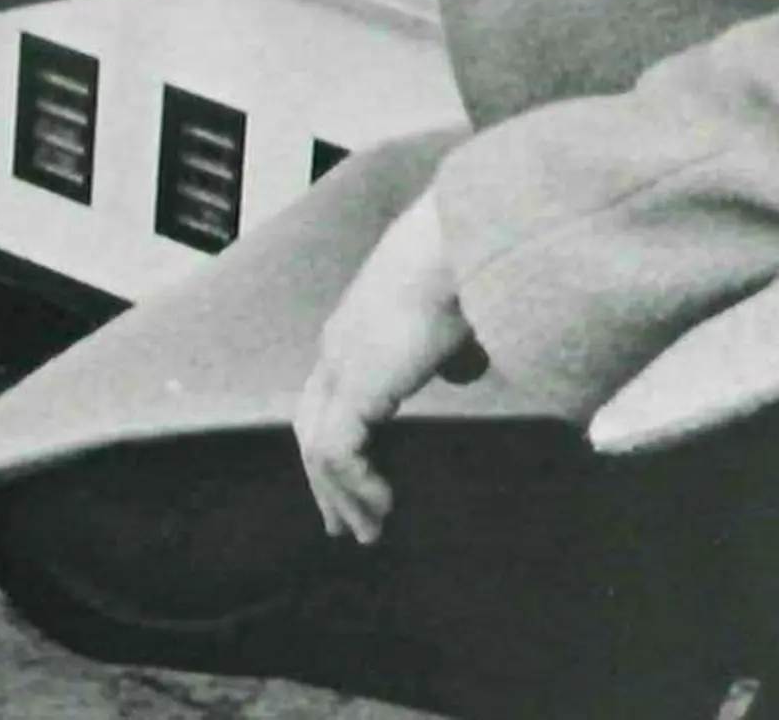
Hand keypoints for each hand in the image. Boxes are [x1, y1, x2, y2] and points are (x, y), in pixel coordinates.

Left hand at [293, 194, 474, 546]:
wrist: (454, 246)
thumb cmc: (465, 272)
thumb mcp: (458, 321)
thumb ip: (452, 349)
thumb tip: (461, 371)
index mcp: (356, 332)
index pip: (331, 397)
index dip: (340, 441)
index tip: (358, 482)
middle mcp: (338, 348)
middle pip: (312, 425)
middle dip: (326, 480)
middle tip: (344, 525)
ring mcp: (339, 364)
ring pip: (319, 445)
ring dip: (341, 494)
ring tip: (366, 532)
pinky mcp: (353, 384)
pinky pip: (338, 450)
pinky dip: (354, 484)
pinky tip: (381, 506)